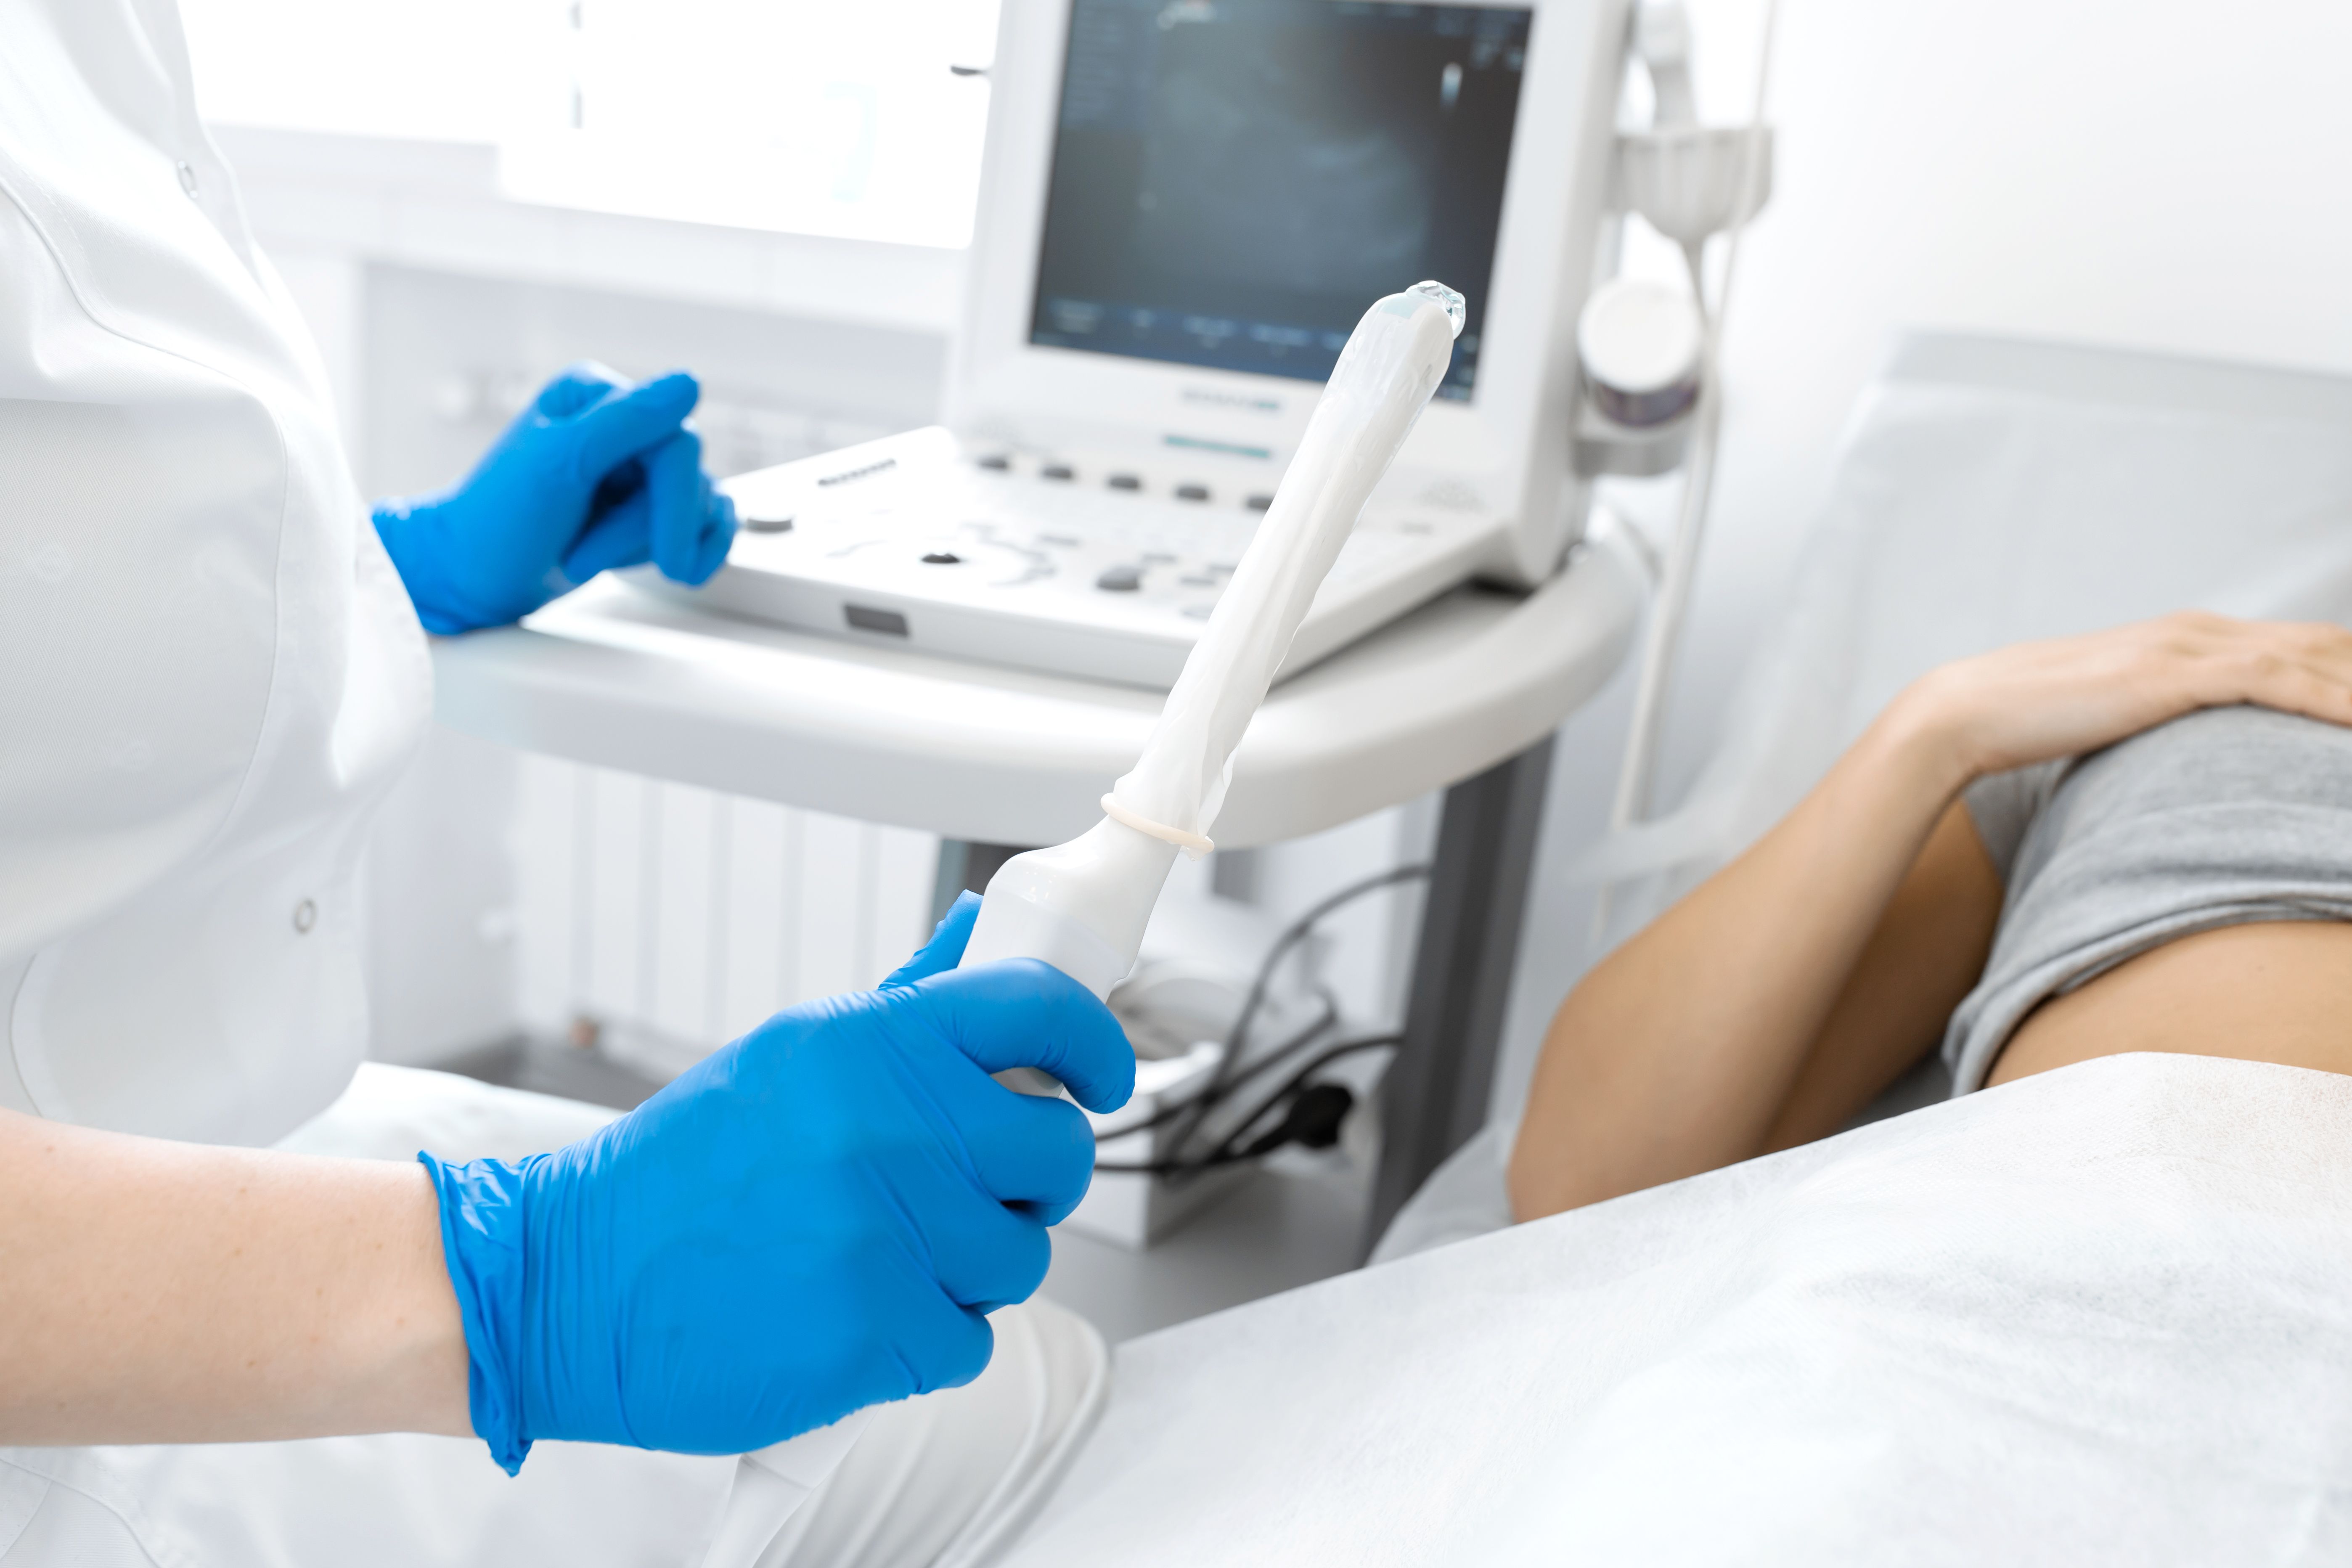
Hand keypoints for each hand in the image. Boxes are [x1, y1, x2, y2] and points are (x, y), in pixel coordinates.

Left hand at [373, 363, 737, 632]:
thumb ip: (626, 420)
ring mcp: (640, 471)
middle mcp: (626, 427)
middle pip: (690, 478)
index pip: (675, 441)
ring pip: (703, 504)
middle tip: (586, 557)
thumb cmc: (498, 521)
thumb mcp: (557, 463)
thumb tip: (690, 383)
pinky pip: (711, 523)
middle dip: (646, 530)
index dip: (670, 501)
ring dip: (656, 547)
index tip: (662, 557)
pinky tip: (675, 570)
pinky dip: (700, 552)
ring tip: (590, 558)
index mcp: (599, 399)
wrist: (472, 576)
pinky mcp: (650, 509)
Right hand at [421, 894, 1133, 1470]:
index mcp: (872, 1044)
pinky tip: (859, 1312)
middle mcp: (892, 1127)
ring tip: (885, 1253)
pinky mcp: (879, 1333)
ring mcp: (890, 1233)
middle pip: (1057, 1148)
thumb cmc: (682, 1173)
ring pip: (1023, 1253)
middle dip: (1028, 1175)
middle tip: (967, 1186)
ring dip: (973, 1264)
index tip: (1101, 1075)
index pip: (1042, 1007)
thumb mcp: (790, 1057)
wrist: (567, 1280)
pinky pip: (971, 1337)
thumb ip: (904, 1006)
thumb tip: (980, 933)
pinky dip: (927, 1337)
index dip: (1095, 1043)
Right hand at [1895, 612, 2351, 782]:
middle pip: (2331, 645)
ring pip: (2320, 659)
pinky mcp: (2176, 675)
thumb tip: (2184, 760)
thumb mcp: (2114, 716)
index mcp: (2191, 638)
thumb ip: (2159, 719)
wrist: (1966, 711)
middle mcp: (2202, 631)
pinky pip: (2282, 682)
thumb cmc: (2031, 723)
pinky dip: (2335, 701)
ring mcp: (2190, 648)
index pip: (2307, 647)